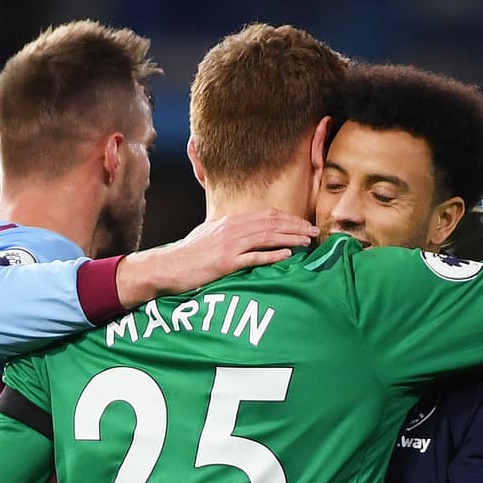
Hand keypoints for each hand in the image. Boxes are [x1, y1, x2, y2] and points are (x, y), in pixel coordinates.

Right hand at [118, 210, 318, 303]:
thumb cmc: (189, 255)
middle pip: (271, 223)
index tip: (303, 223)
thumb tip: (245, 235)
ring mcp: (229, 246)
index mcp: (231, 221)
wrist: (168, 267)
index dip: (288, 218)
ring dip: (290, 238)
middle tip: (314, 231)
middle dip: (296, 226)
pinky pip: (254, 258)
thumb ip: (229, 233)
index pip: (267, 215)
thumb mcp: (210, 236)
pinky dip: (272, 255)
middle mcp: (232, 229)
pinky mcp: (225, 264)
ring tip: (307, 242)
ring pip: (267, 238)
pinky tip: (287, 255)